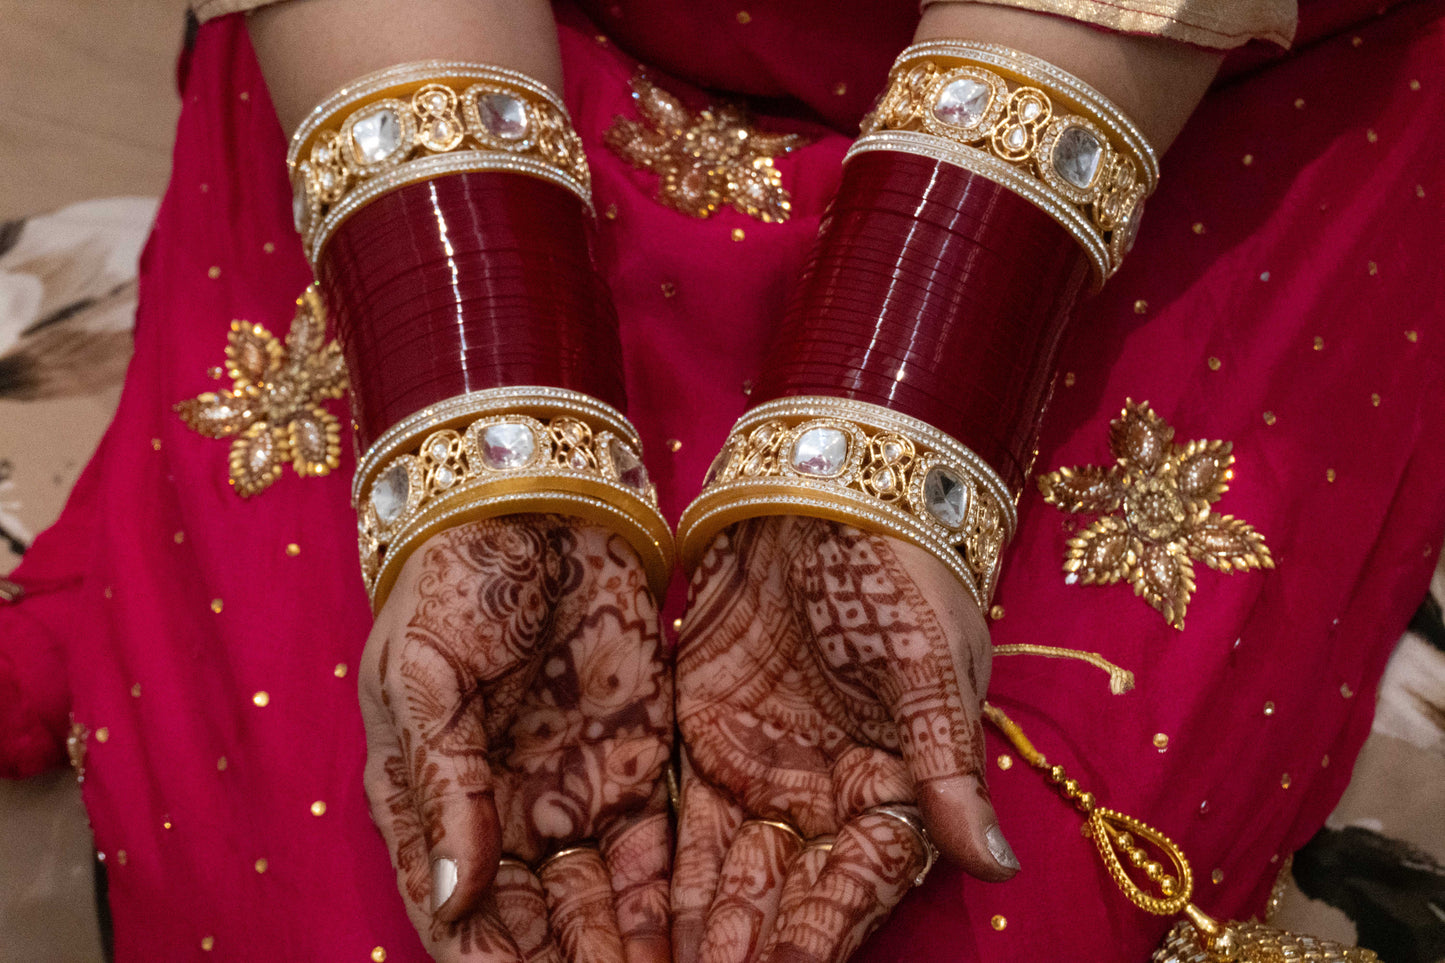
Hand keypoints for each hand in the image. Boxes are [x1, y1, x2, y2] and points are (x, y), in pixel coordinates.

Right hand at [359, 514, 672, 962]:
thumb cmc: (455, 581)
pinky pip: (650, 859)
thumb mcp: (424, 674)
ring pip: (593, 912)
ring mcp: (570, 795)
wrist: (537, 503)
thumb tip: (450, 896)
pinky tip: (687, 946)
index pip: (456, 915)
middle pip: (531, 930)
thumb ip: (442, 782)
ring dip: (618, 958)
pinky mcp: (634, 768)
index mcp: (431, 800)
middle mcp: (501, 817)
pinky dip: (663, 911)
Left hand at [672, 516, 1015, 962]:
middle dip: (746, 947)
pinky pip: (679, 822)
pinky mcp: (704, 740)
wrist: (828, 496)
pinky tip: (633, 919)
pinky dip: (660, 874)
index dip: (823, 933)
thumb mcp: (932, 667)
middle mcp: (825, 797)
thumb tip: (998, 866)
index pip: (859, 884)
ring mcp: (761, 772)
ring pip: (727, 873)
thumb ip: (948, 769)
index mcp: (894, 788)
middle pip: (786, 893)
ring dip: (698, 928)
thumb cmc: (901, 578)